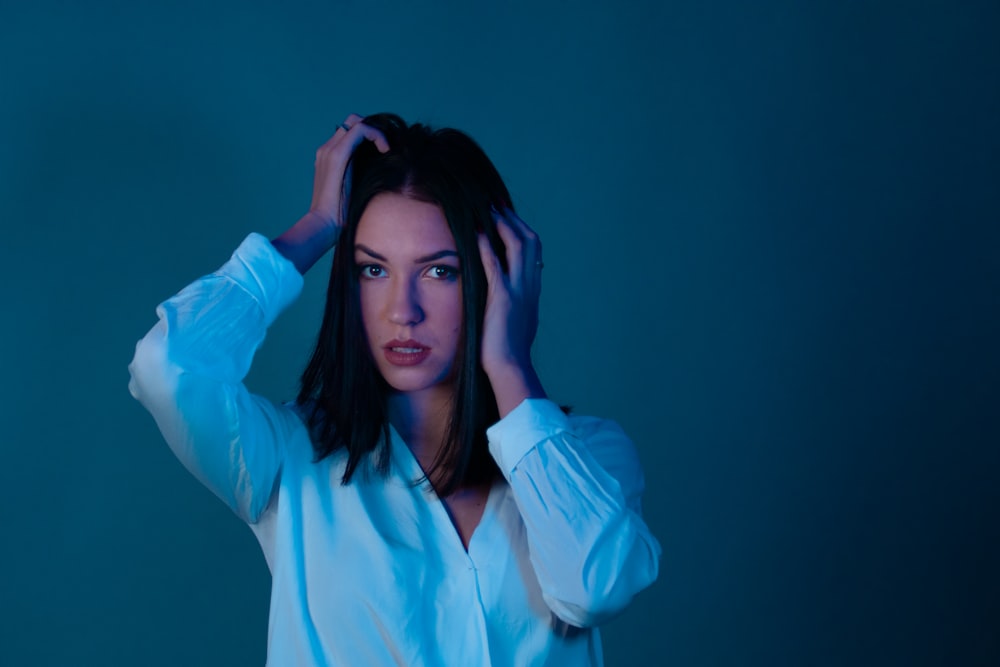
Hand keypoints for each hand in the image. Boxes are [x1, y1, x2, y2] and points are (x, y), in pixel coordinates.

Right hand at [273, 114, 388, 273]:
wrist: (323, 225)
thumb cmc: (340, 215)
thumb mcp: (353, 190)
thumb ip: (359, 177)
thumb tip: (381, 172)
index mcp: (328, 157)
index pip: (349, 132)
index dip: (369, 135)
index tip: (384, 151)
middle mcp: (327, 149)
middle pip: (352, 122)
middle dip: (373, 130)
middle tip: (386, 147)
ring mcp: (330, 150)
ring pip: (356, 121)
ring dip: (376, 131)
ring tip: (386, 149)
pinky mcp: (338, 155)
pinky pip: (361, 130)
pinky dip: (377, 135)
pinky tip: (385, 151)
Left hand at [477, 206, 546, 416]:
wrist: (510, 368)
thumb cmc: (507, 352)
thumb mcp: (515, 323)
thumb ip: (513, 305)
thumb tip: (508, 299)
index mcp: (532, 291)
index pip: (533, 252)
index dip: (521, 232)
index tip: (507, 219)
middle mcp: (530, 287)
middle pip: (530, 242)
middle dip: (514, 220)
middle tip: (497, 206)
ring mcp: (519, 291)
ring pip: (519, 246)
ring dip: (503, 225)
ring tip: (488, 211)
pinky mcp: (503, 298)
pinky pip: (495, 264)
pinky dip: (486, 246)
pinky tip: (476, 232)